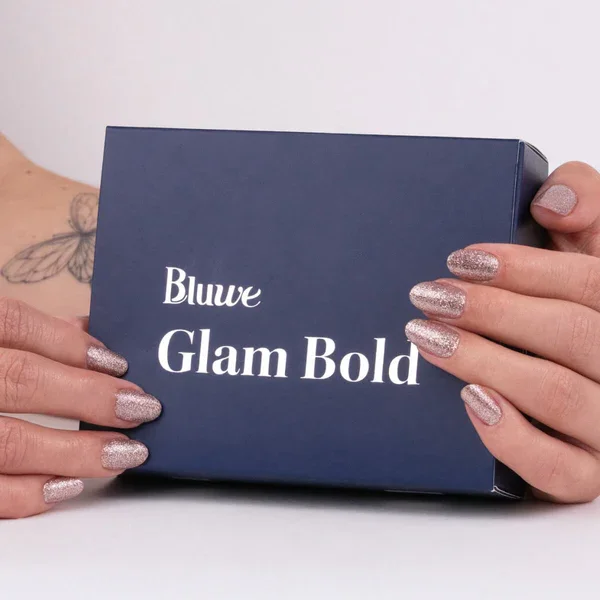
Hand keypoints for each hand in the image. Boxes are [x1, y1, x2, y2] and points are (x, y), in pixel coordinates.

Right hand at [0, 301, 160, 517]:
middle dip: (89, 397)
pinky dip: (25, 494)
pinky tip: (67, 487)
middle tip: (142, 409)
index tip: (123, 367)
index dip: (74, 347)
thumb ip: (27, 331)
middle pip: (21, 380)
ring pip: (6, 441)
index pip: (18, 325)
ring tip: (123, 454)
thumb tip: (92, 332)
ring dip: (71, 450)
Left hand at [406, 161, 599, 502]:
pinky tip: (470, 401)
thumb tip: (552, 200)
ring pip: (557, 394)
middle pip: (571, 335)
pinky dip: (512, 437)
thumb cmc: (578, 318)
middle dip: (492, 310)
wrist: (579, 397)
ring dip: (483, 360)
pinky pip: (561, 470)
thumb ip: (588, 210)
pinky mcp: (589, 476)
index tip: (462, 260)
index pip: (591, 285)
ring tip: (427, 337)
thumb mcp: (589, 256)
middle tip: (430, 296)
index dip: (524, 268)